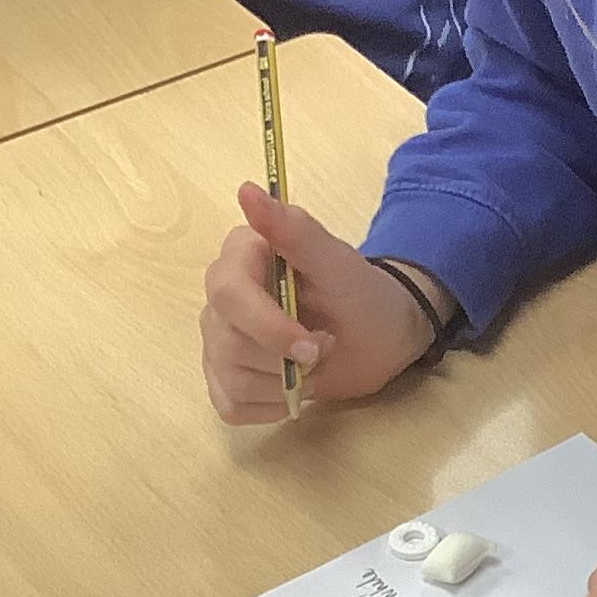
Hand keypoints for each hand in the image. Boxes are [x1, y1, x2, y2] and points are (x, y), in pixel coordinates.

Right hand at [198, 185, 446, 422]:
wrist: (378, 336)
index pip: (228, 293)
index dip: (268, 325)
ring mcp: (218, 341)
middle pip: (227, 341)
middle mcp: (219, 299)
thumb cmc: (359, 293)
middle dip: (286, 356)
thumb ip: (295, 230)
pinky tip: (297, 387)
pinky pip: (232, 405)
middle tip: (326, 347)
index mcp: (241, 259)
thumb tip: (248, 190)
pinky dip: (272, 405)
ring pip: (232, 376)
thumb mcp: (337, 262)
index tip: (314, 341)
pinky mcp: (226, 380)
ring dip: (287, 381)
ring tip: (315, 363)